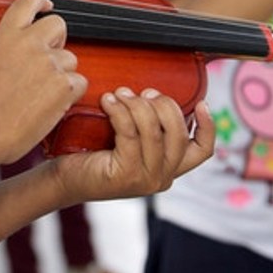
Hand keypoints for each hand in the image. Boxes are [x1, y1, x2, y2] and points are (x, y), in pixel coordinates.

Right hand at [0, 0, 86, 163]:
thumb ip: (10, 49)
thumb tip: (27, 51)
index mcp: (6, 36)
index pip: (28, 2)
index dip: (41, 1)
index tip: (46, 4)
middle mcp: (28, 44)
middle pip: (58, 24)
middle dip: (57, 41)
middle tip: (47, 61)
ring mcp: (48, 63)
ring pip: (70, 59)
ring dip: (62, 73)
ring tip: (41, 93)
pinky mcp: (63, 84)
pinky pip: (79, 82)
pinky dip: (70, 94)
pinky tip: (51, 104)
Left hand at [53, 88, 214, 201]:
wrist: (64, 178)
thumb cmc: (92, 154)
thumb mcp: (127, 141)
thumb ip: (146, 127)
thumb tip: (152, 95)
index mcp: (168, 169)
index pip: (202, 151)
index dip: (208, 126)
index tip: (202, 103)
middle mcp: (162, 178)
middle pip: (179, 133)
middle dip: (162, 105)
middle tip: (140, 93)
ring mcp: (145, 179)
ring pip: (154, 132)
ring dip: (136, 105)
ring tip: (118, 94)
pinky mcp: (126, 175)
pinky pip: (130, 133)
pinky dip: (120, 112)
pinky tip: (107, 102)